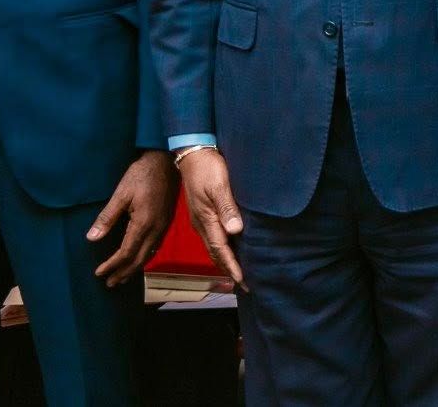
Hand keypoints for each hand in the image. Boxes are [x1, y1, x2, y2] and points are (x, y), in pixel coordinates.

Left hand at [89, 150, 177, 286]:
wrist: (166, 161)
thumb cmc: (142, 175)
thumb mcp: (121, 194)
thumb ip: (107, 217)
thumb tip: (92, 238)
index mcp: (144, 222)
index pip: (126, 252)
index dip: (112, 265)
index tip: (99, 273)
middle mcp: (156, 228)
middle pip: (140, 258)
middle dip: (124, 272)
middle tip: (110, 284)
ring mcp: (164, 225)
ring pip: (149, 254)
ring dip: (135, 268)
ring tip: (122, 277)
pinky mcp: (166, 220)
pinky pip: (155, 246)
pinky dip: (144, 257)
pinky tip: (139, 258)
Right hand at [175, 147, 246, 289]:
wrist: (192, 154)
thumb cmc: (208, 168)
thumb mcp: (219, 186)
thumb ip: (227, 208)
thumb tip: (236, 231)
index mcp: (206, 220)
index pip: (220, 249)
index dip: (232, 265)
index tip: (243, 280)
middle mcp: (202, 224)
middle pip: (216, 252)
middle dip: (230, 269)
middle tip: (245, 284)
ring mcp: (201, 219)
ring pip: (215, 246)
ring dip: (226, 260)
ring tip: (239, 272)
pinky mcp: (204, 213)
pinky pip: (214, 236)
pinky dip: (223, 247)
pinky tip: (231, 248)